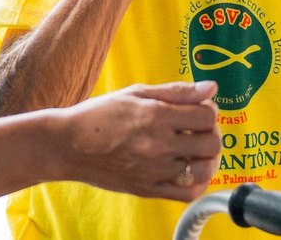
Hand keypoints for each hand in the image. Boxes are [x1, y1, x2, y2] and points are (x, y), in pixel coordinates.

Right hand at [57, 81, 220, 201]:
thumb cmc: (99, 114)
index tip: (197, 110)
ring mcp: (154, 170)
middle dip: (210, 133)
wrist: (68, 145)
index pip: (207, 116)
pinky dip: (196, 182)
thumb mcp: (135, 93)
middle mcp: (158, 144)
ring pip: (204, 169)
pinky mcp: (148, 189)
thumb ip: (175, 91)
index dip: (208, 110)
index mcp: (156, 116)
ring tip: (193, 150)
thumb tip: (211, 88)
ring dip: (206, 159)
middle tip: (196, 130)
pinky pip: (187, 193)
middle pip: (211, 143)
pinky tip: (188, 170)